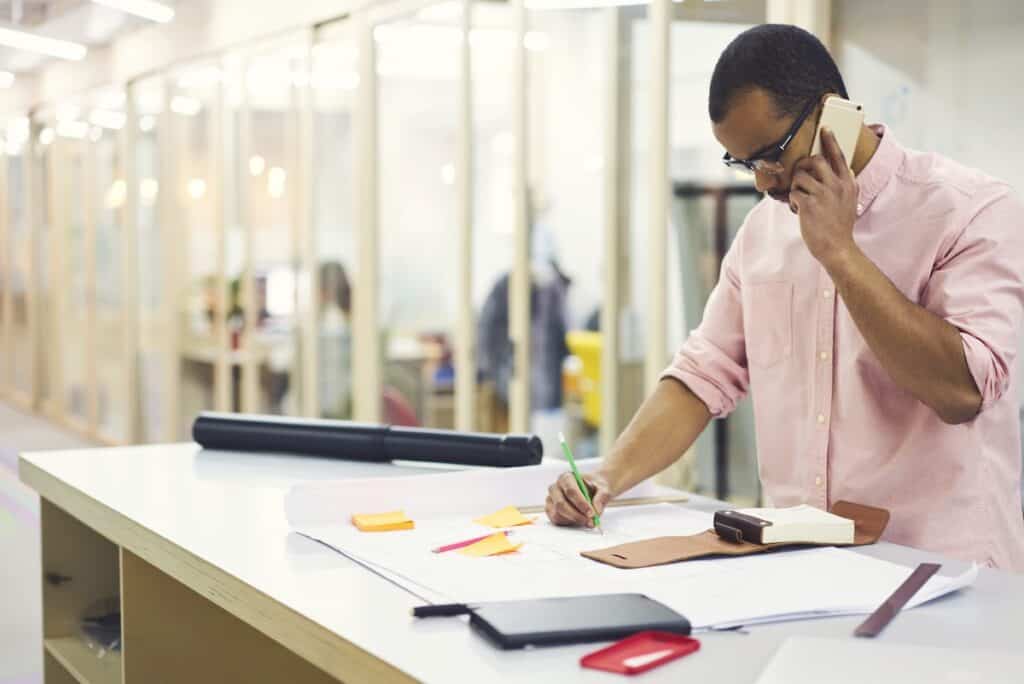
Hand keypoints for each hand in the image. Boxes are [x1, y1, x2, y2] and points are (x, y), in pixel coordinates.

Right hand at [545, 471, 612, 526]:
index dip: (581, 503)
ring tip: (587, 521)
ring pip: (558, 514)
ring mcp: (551, 499)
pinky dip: (569, 523)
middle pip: (561, 504)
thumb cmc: (595, 488)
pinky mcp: (551, 510)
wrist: (591, 491)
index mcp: (566, 477)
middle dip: (576, 515)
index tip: (592, 513)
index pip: (570, 491)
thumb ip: (601, 497)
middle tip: (590, 521)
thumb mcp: (603, 489)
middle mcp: (555, 487)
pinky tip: (579, 520)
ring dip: (574, 520)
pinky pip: (556, 520)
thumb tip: (596, 510)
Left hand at [790, 127, 858, 268]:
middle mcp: (837, 185)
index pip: (839, 156)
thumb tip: (843, 168)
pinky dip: (792, 202)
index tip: (825, 129)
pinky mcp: (808, 204)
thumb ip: (845, 184)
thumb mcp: (850, 201)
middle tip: (801, 179)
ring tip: (801, 201)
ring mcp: (823, 194)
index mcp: (848, 183)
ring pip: (800, 176)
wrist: (837, 247)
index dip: (831, 141)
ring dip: (796, 188)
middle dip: (803, 167)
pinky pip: (792, 193)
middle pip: (815, 160)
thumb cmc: (839, 225)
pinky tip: (799, 211)